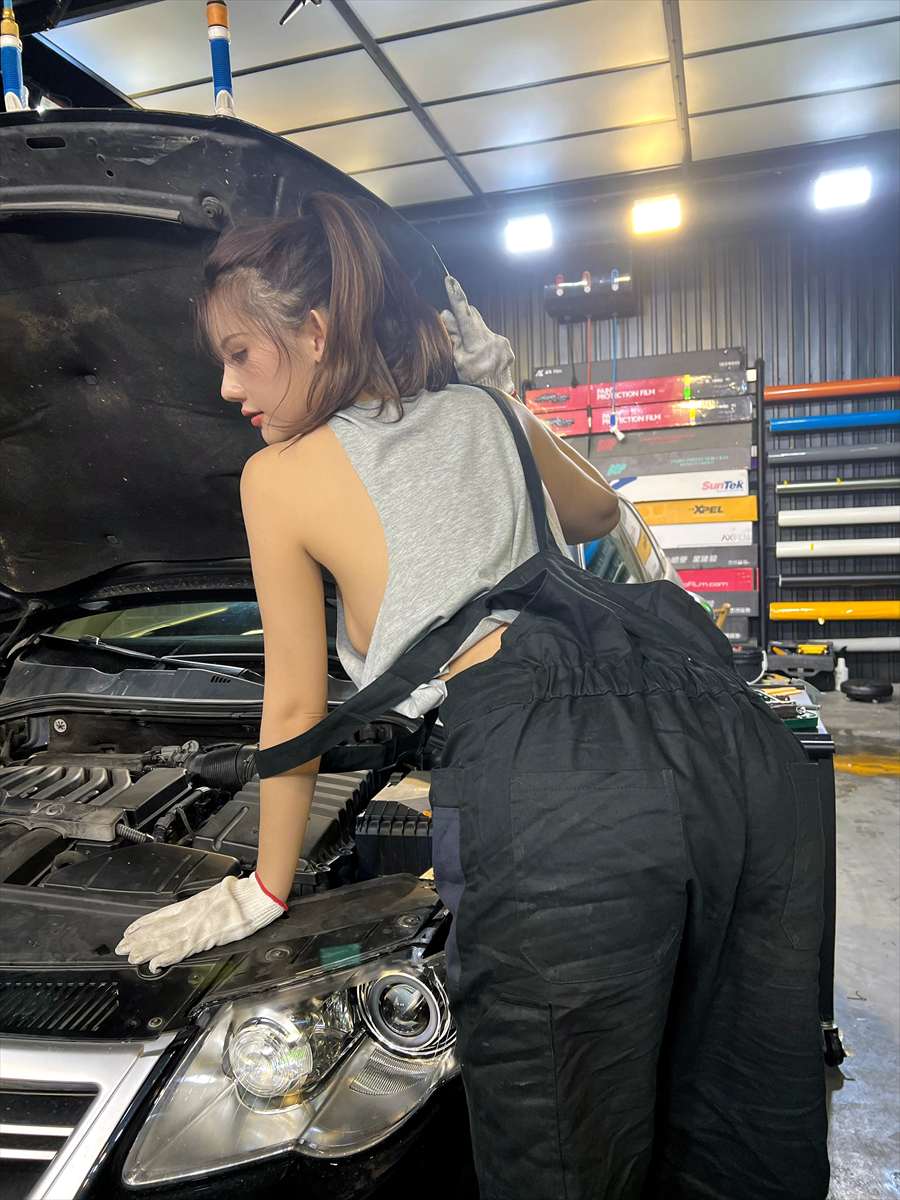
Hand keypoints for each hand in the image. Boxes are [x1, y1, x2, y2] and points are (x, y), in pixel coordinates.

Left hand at [115, 871, 286, 973]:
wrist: (255, 897)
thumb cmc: (242, 895)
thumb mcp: (218, 893)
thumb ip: (203, 902)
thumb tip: (198, 904)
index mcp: (192, 905)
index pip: (162, 915)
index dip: (144, 924)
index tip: (130, 930)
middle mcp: (189, 916)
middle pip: (158, 929)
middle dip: (139, 940)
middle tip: (121, 948)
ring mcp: (196, 928)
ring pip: (164, 941)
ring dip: (146, 950)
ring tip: (131, 957)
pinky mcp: (205, 939)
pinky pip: (180, 950)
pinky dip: (165, 957)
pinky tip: (154, 964)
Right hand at [441, 275, 516, 394]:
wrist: (497, 394)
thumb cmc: (475, 382)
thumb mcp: (458, 361)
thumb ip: (454, 337)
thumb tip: (447, 314)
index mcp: (477, 343)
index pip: (464, 313)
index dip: (456, 295)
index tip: (450, 280)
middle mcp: (491, 339)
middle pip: (474, 316)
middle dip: (464, 319)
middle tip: (455, 329)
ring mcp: (501, 342)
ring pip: (483, 328)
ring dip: (475, 335)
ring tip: (472, 354)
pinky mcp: (507, 346)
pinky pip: (492, 337)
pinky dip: (485, 342)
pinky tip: (483, 357)